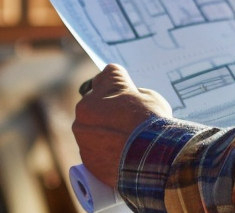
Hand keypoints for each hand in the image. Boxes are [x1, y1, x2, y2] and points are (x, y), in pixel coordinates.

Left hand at [73, 63, 173, 187]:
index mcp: (103, 87)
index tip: (127, 92)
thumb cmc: (152, 123)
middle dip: (107, 109)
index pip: (107, 75)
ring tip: (125, 141)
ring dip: (103, 131)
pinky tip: (121, 155)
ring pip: (91, 128)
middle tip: (127, 119)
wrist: (151, 159)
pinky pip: (93, 150)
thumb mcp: (149, 96)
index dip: (120, 84)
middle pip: (94, 102)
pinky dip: (104, 152)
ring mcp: (82, 134)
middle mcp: (85, 107)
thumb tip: (128, 100)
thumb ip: (132, 94)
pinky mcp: (86, 158)